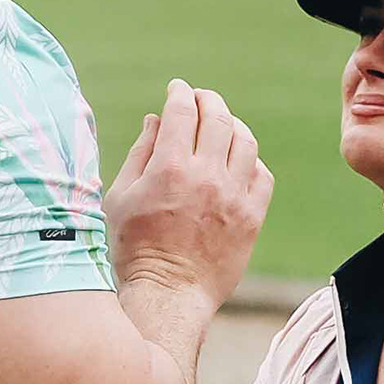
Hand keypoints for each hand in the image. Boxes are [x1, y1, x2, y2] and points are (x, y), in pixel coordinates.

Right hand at [104, 78, 269, 307]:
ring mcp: (234, 196)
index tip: (176, 89)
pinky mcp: (252, 216)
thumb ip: (140, 153)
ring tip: (221, 125)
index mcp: (170, 168)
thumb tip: (156, 119)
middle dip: (207, 99)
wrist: (168, 294)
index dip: (179, 92)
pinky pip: (262, 174)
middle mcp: (206, 176)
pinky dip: (250, 160)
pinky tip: (237, 161)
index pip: (181, 110)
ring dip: (232, 125)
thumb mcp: (121, 197)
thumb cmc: (135, 248)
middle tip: (200, 99)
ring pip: (245, 141)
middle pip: (218, 117)